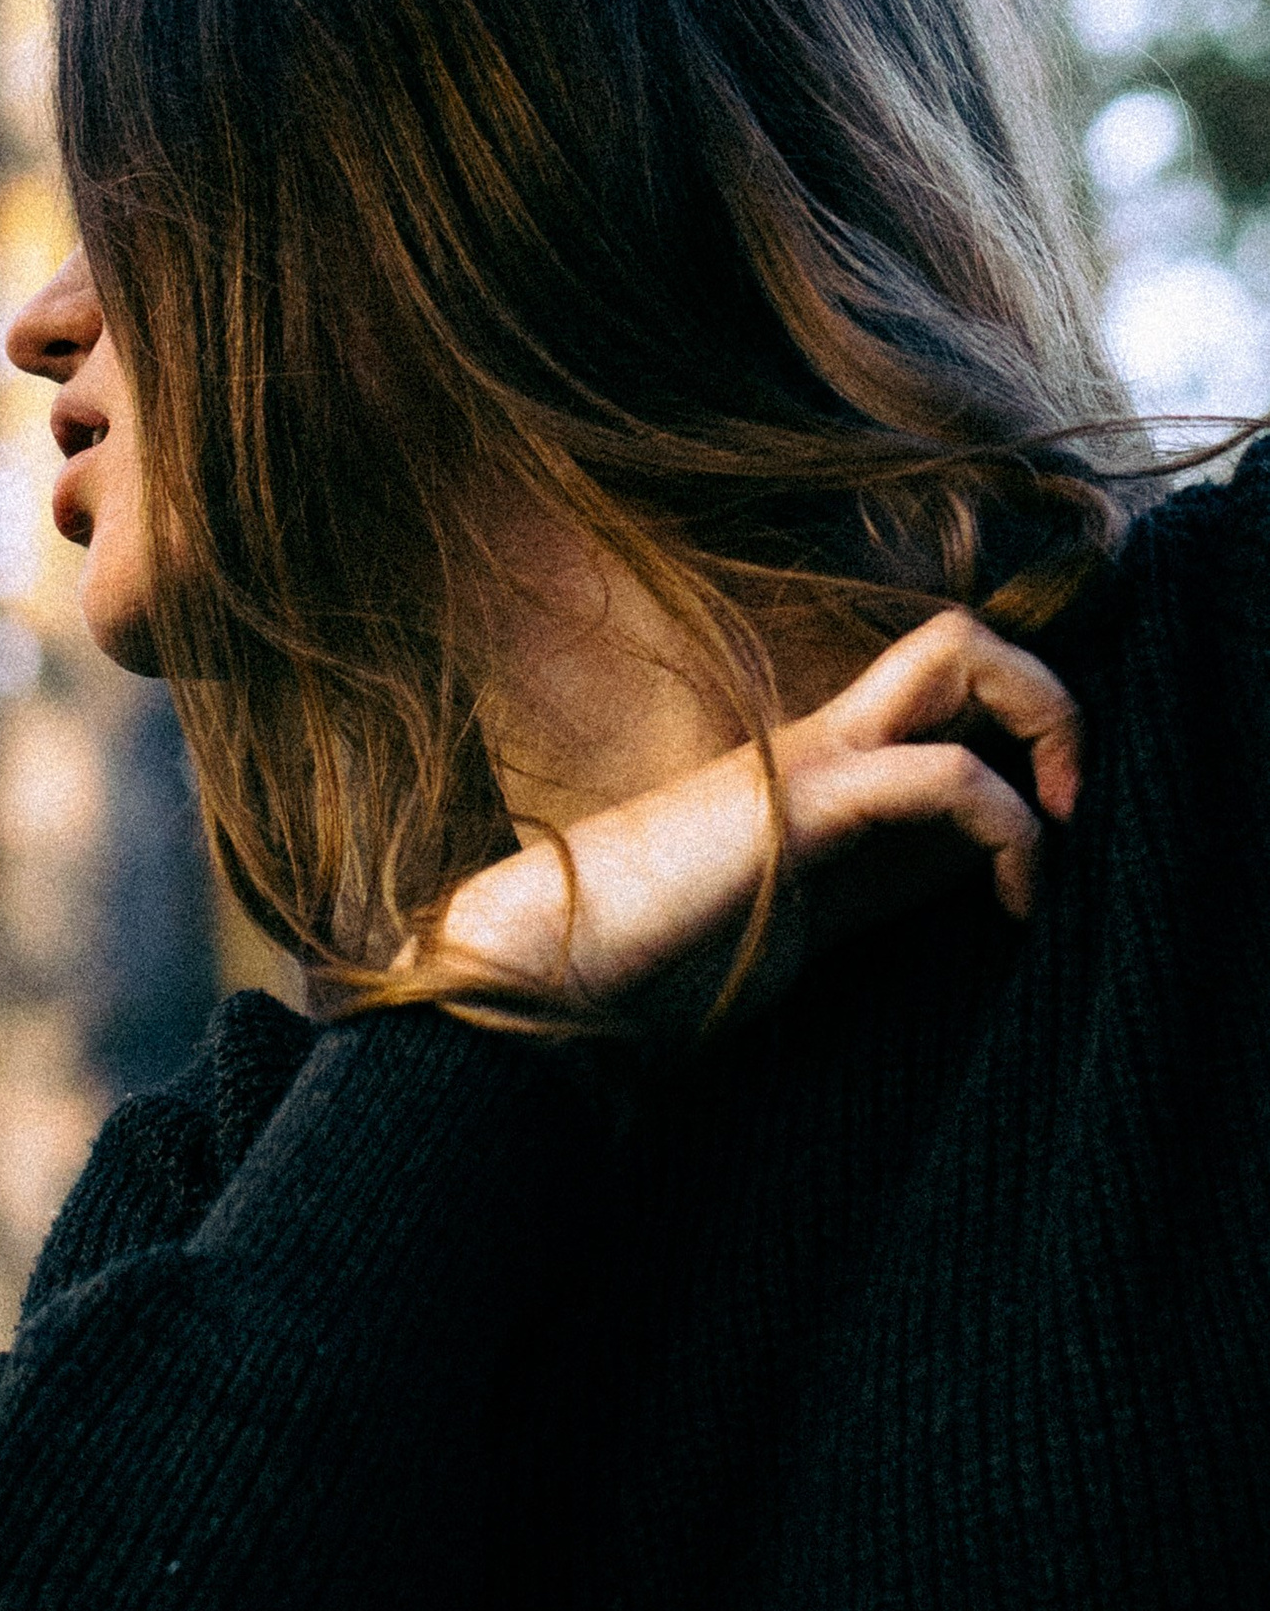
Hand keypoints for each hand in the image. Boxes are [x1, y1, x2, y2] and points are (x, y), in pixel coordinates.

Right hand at [428, 611, 1082, 1032]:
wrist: (541, 971)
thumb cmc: (642, 963)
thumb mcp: (795, 925)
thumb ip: (869, 889)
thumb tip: (963, 884)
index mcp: (813, 768)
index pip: (944, 701)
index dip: (1019, 744)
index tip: (1042, 852)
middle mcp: (818, 742)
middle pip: (961, 639)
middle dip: (1050, 699)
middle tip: (1069, 802)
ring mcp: (808, 761)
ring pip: (963, 654)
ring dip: (1051, 727)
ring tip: (1058, 833)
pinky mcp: (801, 805)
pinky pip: (941, 773)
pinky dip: (1008, 825)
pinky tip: (1011, 897)